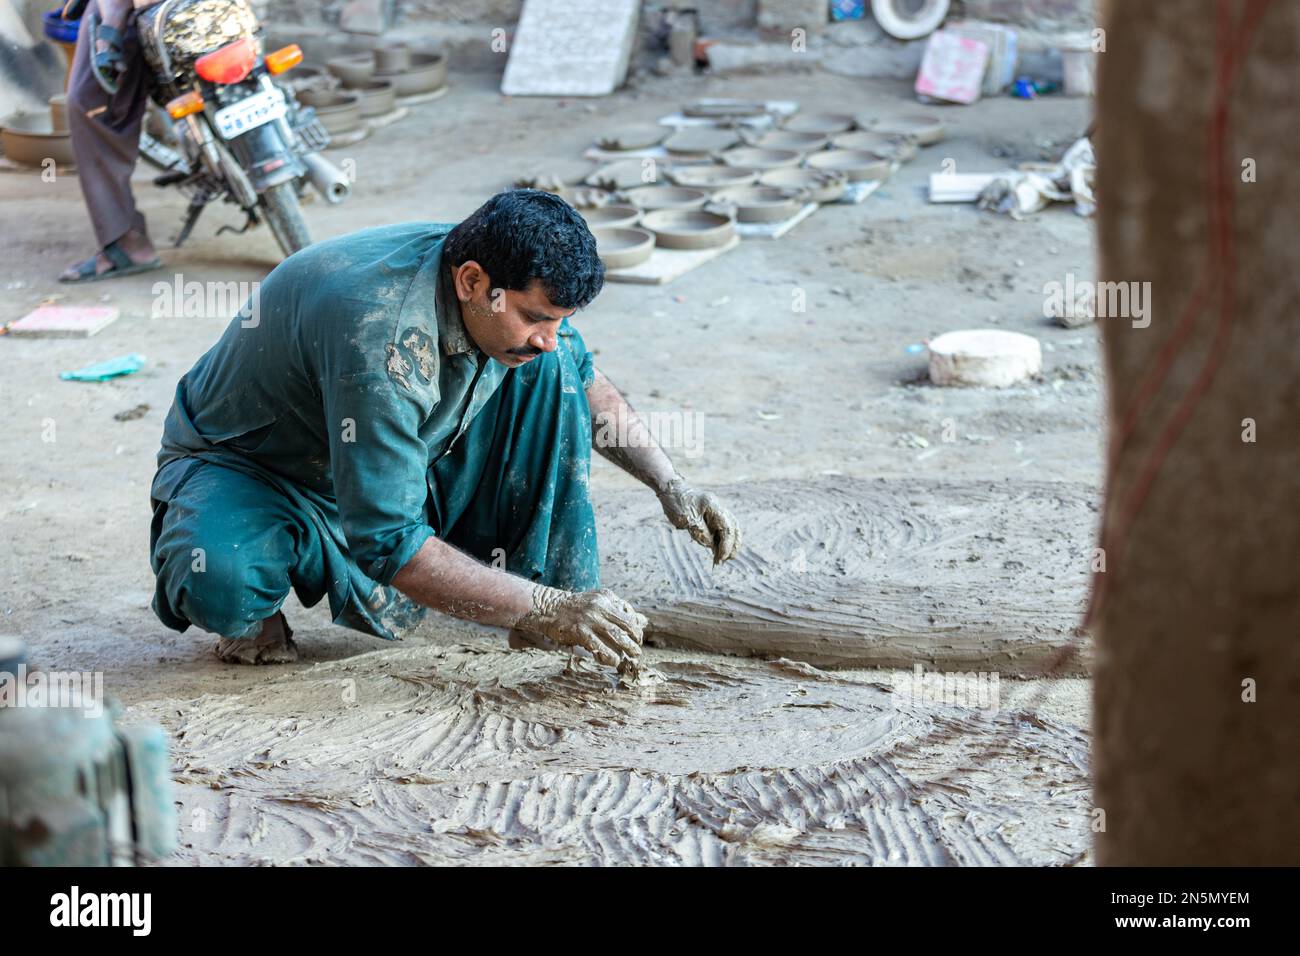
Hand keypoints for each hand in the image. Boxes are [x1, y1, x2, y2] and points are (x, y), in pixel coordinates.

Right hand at [517, 586, 645, 667]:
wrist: (547, 607)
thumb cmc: (575, 608)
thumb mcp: (598, 603)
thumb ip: (619, 610)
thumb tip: (644, 621)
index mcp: (606, 597)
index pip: (630, 613)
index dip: (637, 627)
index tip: (638, 637)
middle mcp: (600, 605)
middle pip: (627, 625)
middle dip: (636, 639)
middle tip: (637, 650)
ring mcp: (590, 618)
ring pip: (616, 636)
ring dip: (628, 648)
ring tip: (632, 656)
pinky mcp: (580, 631)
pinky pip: (600, 646)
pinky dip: (610, 656)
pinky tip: (614, 661)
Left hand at [657, 477, 741, 564]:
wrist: (670, 489)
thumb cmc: (676, 503)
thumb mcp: (686, 520)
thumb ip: (701, 533)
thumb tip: (712, 545)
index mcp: (713, 506)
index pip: (727, 528)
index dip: (726, 545)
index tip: (720, 558)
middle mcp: (719, 507)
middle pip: (733, 528)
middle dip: (733, 545)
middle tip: (727, 559)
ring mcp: (716, 510)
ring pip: (730, 528)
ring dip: (730, 543)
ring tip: (725, 557)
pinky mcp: (712, 514)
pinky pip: (722, 528)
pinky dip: (723, 539)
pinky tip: (718, 548)